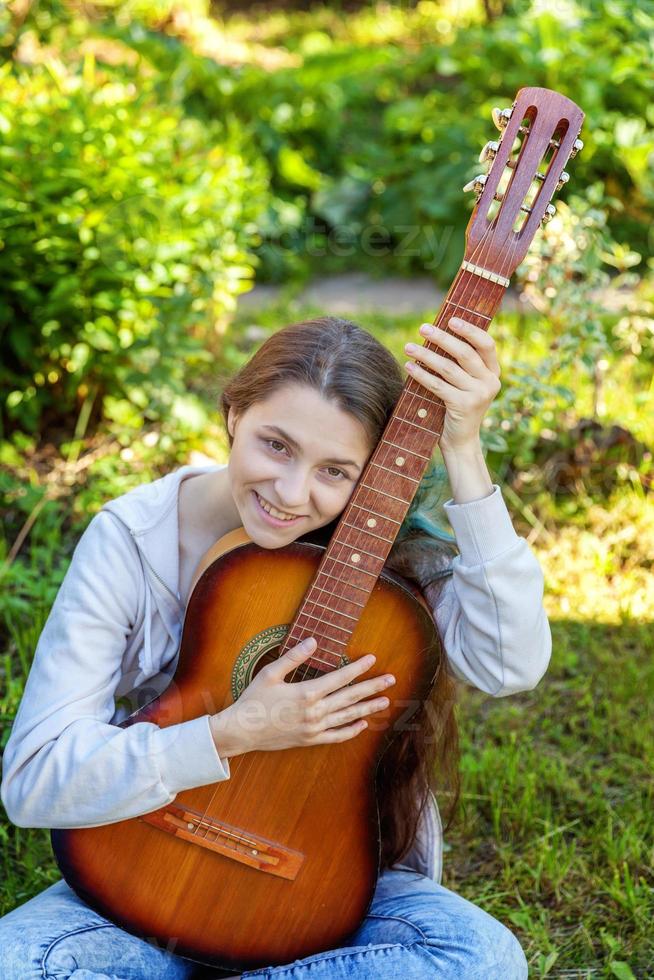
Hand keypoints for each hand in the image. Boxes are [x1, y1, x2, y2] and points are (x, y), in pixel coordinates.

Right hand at [210, 637, 395, 755]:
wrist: (242, 731)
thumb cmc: (254, 699)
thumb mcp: (270, 673)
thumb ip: (294, 656)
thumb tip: (314, 640)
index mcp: (307, 693)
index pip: (340, 678)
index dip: (358, 667)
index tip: (372, 659)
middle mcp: (315, 712)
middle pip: (350, 697)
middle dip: (372, 686)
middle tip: (391, 679)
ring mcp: (314, 728)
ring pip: (348, 717)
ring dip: (368, 708)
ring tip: (384, 700)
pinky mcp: (310, 740)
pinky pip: (337, 736)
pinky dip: (351, 730)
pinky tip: (362, 724)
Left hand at [404, 316, 500, 453]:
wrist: (460, 441)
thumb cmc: (457, 407)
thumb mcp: (465, 384)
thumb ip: (460, 364)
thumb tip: (438, 333)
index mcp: (493, 373)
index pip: (486, 344)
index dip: (470, 330)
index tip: (451, 320)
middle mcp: (490, 382)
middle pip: (465, 353)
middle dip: (442, 338)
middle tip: (423, 328)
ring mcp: (479, 395)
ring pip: (449, 368)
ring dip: (426, 355)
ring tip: (409, 346)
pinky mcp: (464, 406)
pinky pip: (438, 385)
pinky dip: (422, 375)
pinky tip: (409, 366)